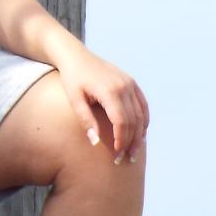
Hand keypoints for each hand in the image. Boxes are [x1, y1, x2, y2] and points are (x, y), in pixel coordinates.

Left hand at [57, 48, 148, 163]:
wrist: (75, 56)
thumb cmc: (72, 79)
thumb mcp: (74, 99)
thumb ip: (86, 120)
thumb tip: (95, 142)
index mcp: (109, 90)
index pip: (121, 122)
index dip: (120, 140)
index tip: (116, 155)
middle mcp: (124, 86)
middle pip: (133, 121)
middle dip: (130, 142)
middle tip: (125, 159)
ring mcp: (130, 83)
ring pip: (141, 115)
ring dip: (139, 135)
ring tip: (133, 152)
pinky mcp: (131, 82)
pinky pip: (143, 105)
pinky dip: (143, 121)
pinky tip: (140, 135)